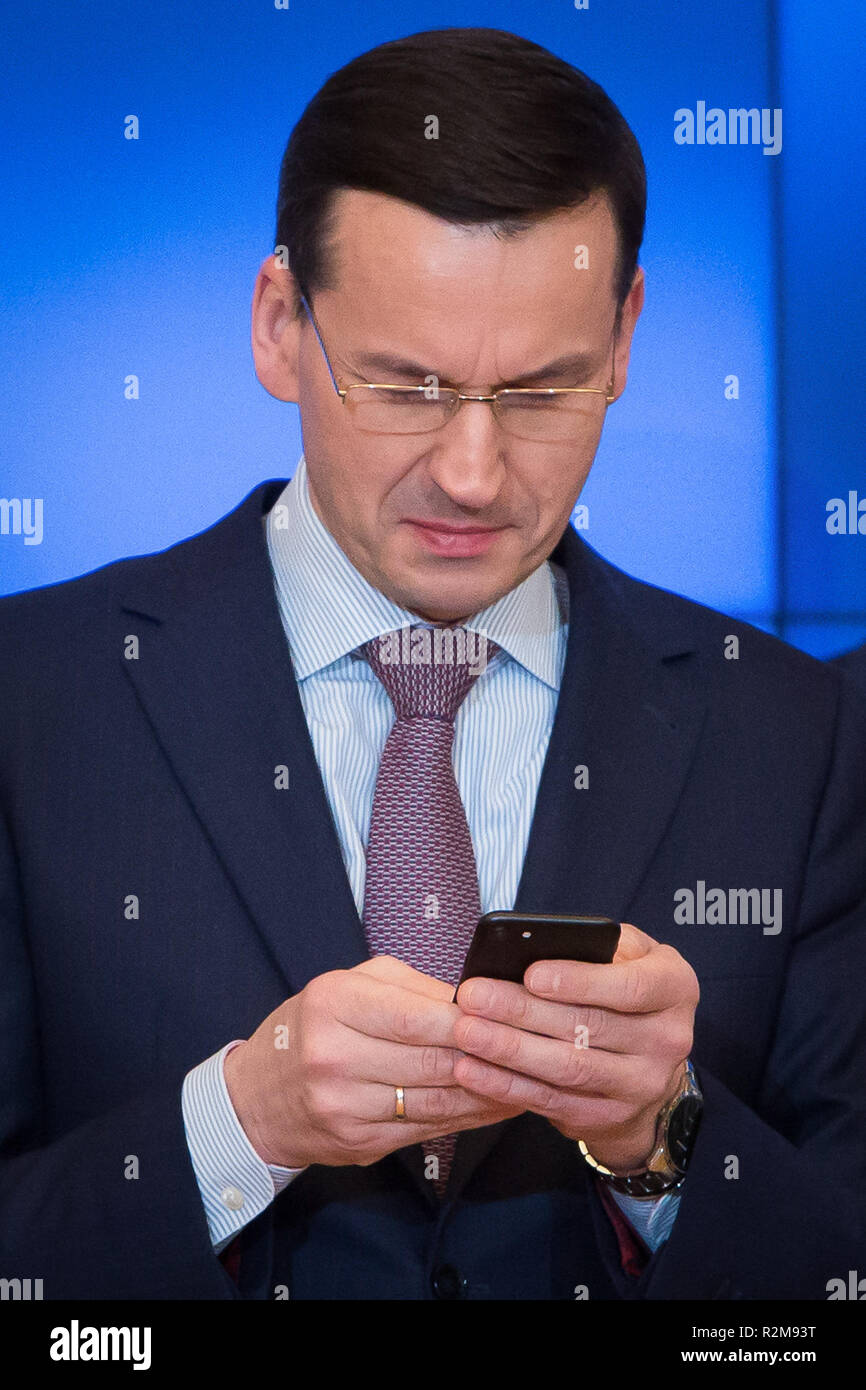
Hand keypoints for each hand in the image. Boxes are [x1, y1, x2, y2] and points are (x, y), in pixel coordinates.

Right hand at [223, 955, 523, 1169]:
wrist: (258, 1096)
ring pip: (436, 1101)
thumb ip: (414, 988)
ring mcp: (344, 1108)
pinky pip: (427, 1129)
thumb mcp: (352, 985)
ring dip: (488, 1092)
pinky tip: (496, 1104)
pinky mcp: (359, 1143)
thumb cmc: (316, 1025)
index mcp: (333, 1005)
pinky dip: (468, 1117)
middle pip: (431, 1062)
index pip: (416, 1017)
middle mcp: (334, 1058)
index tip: (507, 1017)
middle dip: (487, 1057)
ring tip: (526, 1078)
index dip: (467, 1021)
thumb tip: (477, 999)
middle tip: (530, 1049)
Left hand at [452, 923, 698, 1171]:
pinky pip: (551, 1100)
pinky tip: (473, 1068)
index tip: (530, 974)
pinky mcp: (608, 1116)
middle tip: (473, 996)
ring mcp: (640, 1085)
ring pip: (567, 1067)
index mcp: (674, 989)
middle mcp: (668, 1040)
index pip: (629, 987)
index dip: (579, 981)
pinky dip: (507, 1086)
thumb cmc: (627, 991)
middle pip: (588, 1027)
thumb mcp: (631, 956)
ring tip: (466, 1031)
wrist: (650, 1066)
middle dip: (523, 1011)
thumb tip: (537, 945)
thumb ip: (597, 946)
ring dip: (509, 1050)